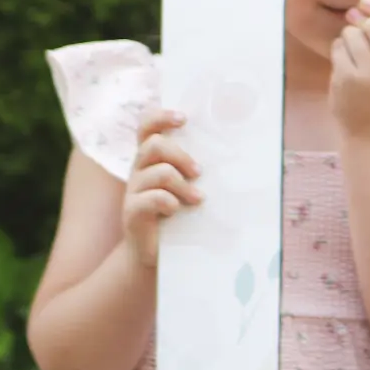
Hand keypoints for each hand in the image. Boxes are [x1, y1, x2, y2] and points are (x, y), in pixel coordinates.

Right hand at [121, 107, 199, 267]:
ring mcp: (134, 190)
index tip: (183, 118)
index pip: (146, 126)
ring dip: (182, 183)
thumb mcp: (187, 187)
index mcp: (151, 158)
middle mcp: (139, 169)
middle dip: (181, 155)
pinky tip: (176, 210)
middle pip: (154, 145)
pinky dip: (167, 201)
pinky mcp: (132, 211)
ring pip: (157, 171)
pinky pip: (149, 198)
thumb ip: (197, 171)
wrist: (153, 251)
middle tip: (199, 172)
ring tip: (197, 198)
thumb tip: (238, 156)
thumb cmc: (177, 214)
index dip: (161, 117)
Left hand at [329, 0, 369, 139]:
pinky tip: (344, 64)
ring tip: (353, 54)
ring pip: (352, 34)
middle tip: (356, 26)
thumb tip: (362, 4)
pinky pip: (338, 48)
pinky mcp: (347, 79)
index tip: (368, 3)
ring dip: (348, 38)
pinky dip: (338, 51)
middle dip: (363, 22)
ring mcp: (369, 74)